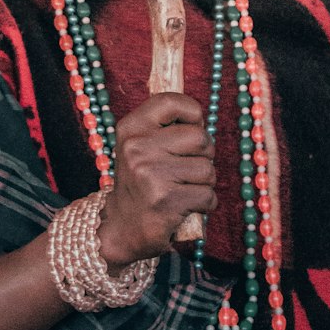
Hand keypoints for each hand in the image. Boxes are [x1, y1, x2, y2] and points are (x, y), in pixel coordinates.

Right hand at [96, 92, 216, 267]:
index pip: (171, 102)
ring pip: (207, 169)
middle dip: (204, 155)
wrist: (121, 227)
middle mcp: (138, 147)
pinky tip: (186, 206)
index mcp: (131, 128)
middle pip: (200, 137)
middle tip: (189, 166)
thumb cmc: (140, 182)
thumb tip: (201, 119)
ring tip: (184, 188)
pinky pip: (208, 195)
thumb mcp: (139, 145)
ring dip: (204, 183)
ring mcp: (151, 174)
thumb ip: (164, 127)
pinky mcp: (166, 201)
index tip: (193, 126)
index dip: (192, 113)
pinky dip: (205, 204)